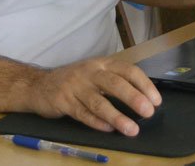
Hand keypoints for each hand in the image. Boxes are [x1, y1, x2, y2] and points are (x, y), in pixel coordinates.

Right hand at [25, 57, 160, 136]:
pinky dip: (96, 122)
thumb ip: (115, 83)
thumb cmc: (74, 82)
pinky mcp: (63, 101)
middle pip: (114, 84)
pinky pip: (82, 113)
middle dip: (133, 98)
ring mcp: (75, 86)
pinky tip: (108, 129)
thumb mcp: (94, 74)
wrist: (38, 86)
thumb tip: (143, 100)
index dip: (144, 84)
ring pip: (99, 102)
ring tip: (131, 129)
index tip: (156, 100)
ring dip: (117, 116)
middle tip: (148, 112)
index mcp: (102, 64)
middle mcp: (89, 72)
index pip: (127, 70)